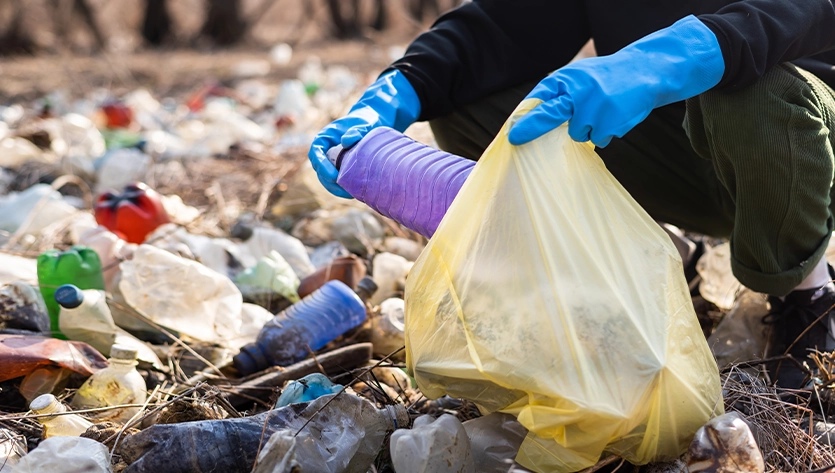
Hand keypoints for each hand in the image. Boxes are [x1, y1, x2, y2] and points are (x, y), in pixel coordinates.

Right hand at [309, 70, 420, 197]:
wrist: (371, 124)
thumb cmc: (367, 122)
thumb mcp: (364, 123)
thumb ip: (357, 129)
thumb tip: (345, 142)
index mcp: (325, 137)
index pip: (316, 152)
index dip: (322, 166)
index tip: (334, 176)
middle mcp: (324, 149)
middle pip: (318, 168)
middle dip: (328, 182)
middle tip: (344, 190)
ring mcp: (330, 159)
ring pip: (325, 177)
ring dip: (334, 188)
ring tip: (350, 195)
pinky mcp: (338, 166)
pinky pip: (334, 179)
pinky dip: (341, 188)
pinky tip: (352, 193)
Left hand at [508, 15, 724, 147]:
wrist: (646, 72)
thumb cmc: (607, 78)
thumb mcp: (581, 77)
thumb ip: (560, 94)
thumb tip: (531, 118)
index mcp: (570, 77)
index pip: (541, 98)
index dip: (526, 117)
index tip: (512, 132)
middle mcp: (579, 91)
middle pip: (550, 116)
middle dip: (532, 129)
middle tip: (515, 139)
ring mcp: (595, 108)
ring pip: (579, 134)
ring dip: (589, 128)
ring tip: (605, 110)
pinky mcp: (609, 123)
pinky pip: (598, 140)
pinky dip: (605, 133)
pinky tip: (615, 117)